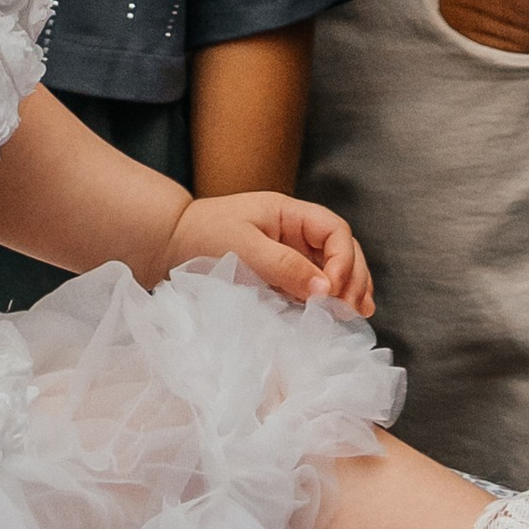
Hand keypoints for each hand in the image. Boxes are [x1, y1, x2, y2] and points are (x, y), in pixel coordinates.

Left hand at [159, 190, 373, 313]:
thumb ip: (285, 266)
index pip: (334, 230)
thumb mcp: (244, 248)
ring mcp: (291, 254)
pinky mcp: (282, 277)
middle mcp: (296, 232)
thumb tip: (327, 289)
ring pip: (334, 269)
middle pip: (342, 250)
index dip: (344, 259)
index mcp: (290, 213)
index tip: (334, 290)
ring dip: (350, 289)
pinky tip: (340, 315)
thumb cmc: (202, 237)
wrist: (168, 247)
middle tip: (355, 310)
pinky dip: (330, 299)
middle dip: (354, 278)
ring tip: (360, 314)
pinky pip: (314, 286)